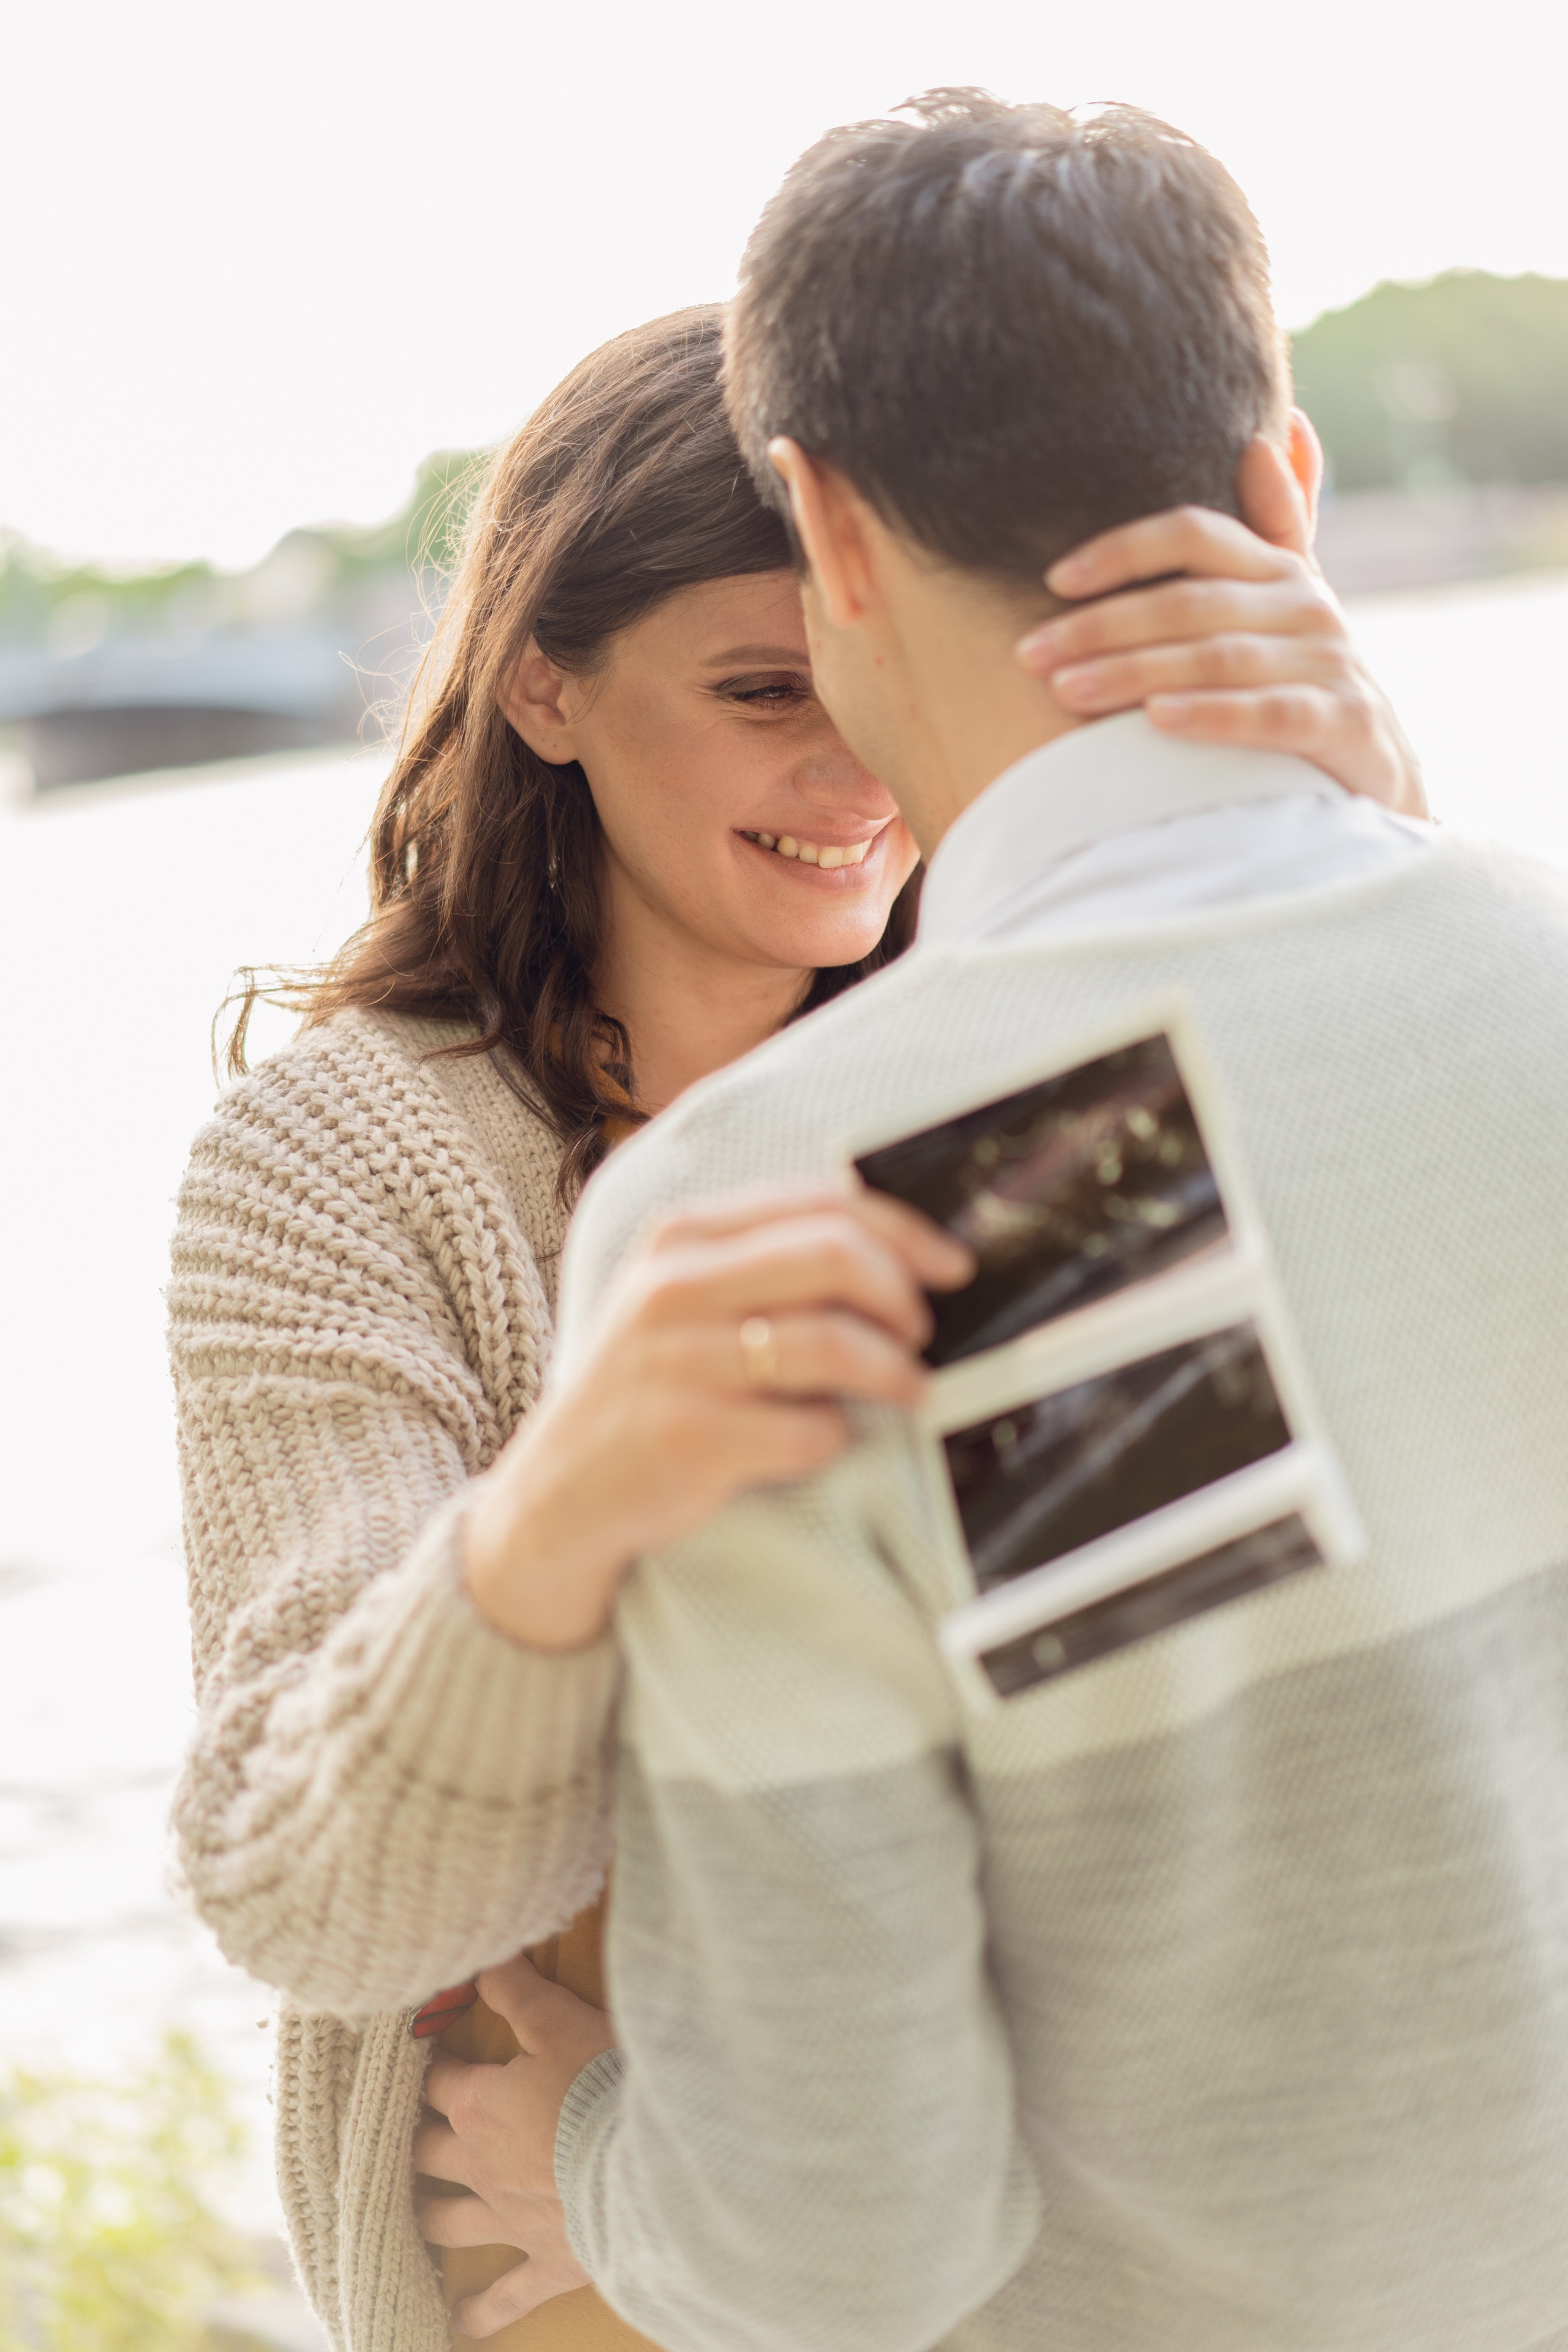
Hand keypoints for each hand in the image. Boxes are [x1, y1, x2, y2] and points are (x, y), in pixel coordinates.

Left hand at [414, 1956, 616, 2339]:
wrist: (651, 2167)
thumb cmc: (604, 2084)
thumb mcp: (560, 2019)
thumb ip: (517, 1988)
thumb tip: (481, 1955)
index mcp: (479, 2107)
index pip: (437, 2083)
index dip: (430, 2066)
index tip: (426, 2052)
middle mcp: (481, 2167)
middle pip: (426, 2154)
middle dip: (414, 2139)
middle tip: (404, 2131)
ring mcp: (509, 2221)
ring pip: (445, 2222)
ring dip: (426, 2215)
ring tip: (411, 2213)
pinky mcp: (546, 2262)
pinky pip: (502, 2297)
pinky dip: (478, 2313)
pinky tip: (457, 2325)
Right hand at [464, 1188, 972, 1650]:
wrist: (562, 1493)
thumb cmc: (652, 1387)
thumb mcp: (683, 1297)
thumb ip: (764, 1259)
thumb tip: (894, 1251)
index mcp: (681, 1235)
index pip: (821, 1204)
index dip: (906, 1232)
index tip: (952, 1267)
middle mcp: (674, 1287)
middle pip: (835, 1257)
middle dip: (902, 1297)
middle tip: (922, 1334)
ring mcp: (679, 1362)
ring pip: (833, 1344)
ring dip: (894, 1372)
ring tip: (910, 1390)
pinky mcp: (692, 1437)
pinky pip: (810, 1430)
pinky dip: (836, 1438)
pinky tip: (824, 1441)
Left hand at [1015, 444, 1426, 819]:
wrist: (1379, 771)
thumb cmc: (1303, 681)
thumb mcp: (1287, 602)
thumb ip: (1275, 525)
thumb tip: (1263, 440)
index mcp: (1279, 569)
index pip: (1194, 534)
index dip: (1122, 549)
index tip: (1055, 579)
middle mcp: (1307, 606)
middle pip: (1189, 602)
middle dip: (1101, 627)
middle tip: (1031, 654)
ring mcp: (1330, 663)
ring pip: (1218, 658)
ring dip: (1134, 672)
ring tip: (1066, 690)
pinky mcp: (1345, 722)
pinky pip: (1270, 714)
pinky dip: (1211, 715)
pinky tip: (1154, 721)